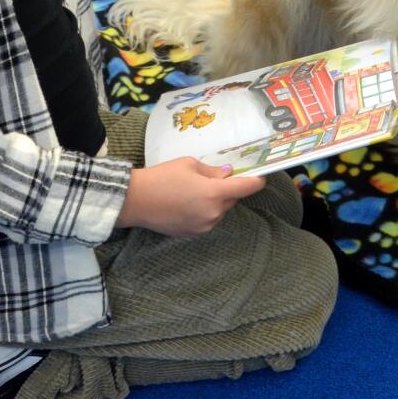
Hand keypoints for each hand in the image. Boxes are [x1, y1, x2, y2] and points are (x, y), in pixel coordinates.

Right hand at [116, 158, 265, 236]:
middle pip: (231, 200)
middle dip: (227, 189)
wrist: (136, 200)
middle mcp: (213, 213)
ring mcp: (203, 226)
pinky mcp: (193, 234)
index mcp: (214, 193)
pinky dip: (204, 212)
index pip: (246, 188)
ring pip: (219, 211)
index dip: (256, 181)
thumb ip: (213, 171)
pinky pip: (207, 220)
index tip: (261, 176)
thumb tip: (227, 175)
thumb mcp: (189, 164)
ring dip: (215, 202)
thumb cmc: (162, 176)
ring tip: (193, 191)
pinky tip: (186, 203)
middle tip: (212, 178)